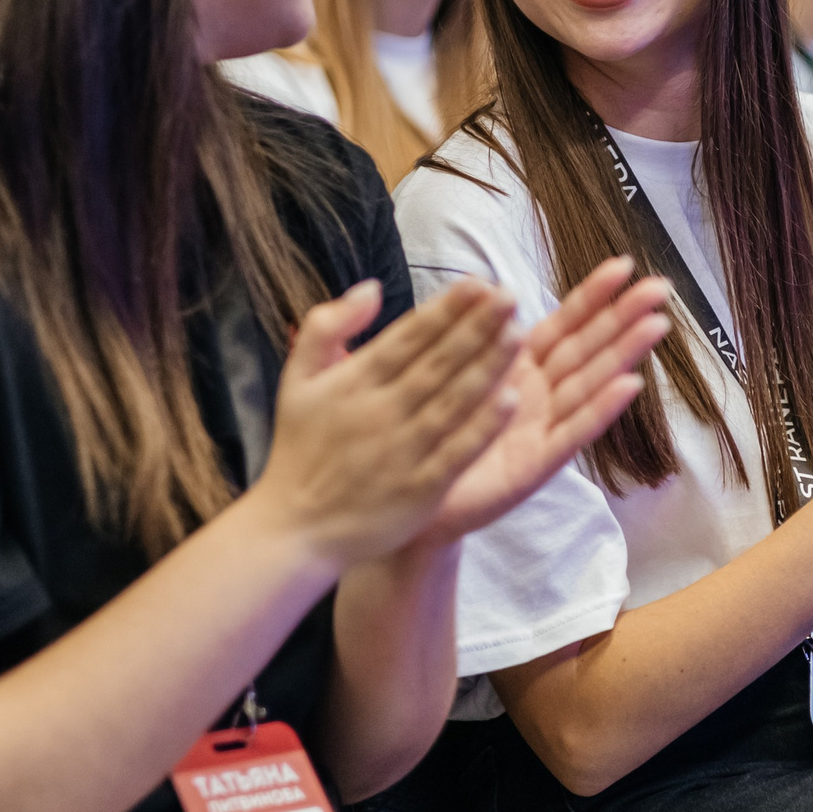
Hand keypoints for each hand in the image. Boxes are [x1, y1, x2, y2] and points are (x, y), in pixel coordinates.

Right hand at [250, 277, 524, 570]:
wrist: (294, 528)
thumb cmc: (300, 449)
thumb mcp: (296, 379)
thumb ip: (326, 326)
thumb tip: (372, 288)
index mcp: (354, 381)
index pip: (409, 336)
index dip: (446, 308)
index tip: (478, 283)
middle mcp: (381, 411)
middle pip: (438, 362)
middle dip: (476, 326)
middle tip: (510, 296)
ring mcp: (403, 451)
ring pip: (453, 401)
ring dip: (488, 367)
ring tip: (518, 335)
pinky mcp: (420, 489)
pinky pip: (458, 451)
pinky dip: (483, 426)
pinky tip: (511, 400)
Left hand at [419, 258, 672, 541]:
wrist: (413, 499)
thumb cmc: (432, 436)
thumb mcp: (448, 372)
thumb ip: (471, 330)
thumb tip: (485, 281)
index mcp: (517, 368)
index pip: (563, 324)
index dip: (593, 296)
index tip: (623, 265)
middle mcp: (538, 395)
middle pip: (588, 348)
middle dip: (623, 316)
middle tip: (660, 287)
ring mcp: (542, 429)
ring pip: (590, 384)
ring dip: (624, 354)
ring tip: (656, 324)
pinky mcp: (536, 465)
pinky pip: (572, 432)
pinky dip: (601, 409)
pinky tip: (630, 385)